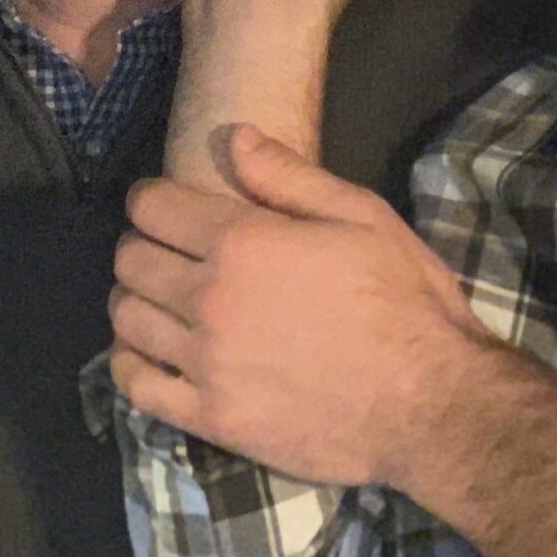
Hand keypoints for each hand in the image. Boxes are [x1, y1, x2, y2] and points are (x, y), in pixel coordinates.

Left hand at [109, 125, 487, 486]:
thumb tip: (234, 137)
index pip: (151, 207)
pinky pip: (137, 387)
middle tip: (166, 253)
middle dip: (141, 246)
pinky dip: (129, 364)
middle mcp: (209, 299)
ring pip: (126, 319)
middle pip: (131, 261)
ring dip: (133, 300)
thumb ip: (289, 176)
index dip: (151, 200)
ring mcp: (205, 364)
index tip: (163, 206)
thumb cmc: (404, 302)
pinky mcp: (211, 418)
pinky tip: (149, 353)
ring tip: (159, 301)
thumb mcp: (361, 218)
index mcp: (241, 242)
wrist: (431, 404)